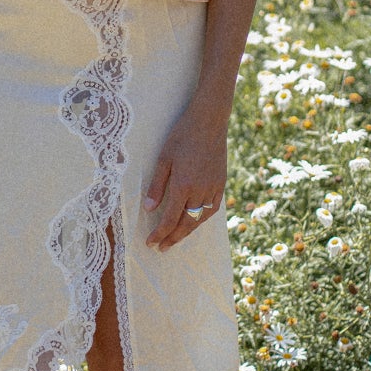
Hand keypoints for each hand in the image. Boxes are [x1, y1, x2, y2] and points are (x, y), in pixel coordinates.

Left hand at [143, 103, 227, 250]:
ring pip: (200, 219)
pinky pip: (212, 208)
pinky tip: (195, 221)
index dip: (159, 234)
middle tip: (161, 248)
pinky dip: (202, 219)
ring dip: (187, 232)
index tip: (150, 243)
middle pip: (186, 224)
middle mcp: (200, 191)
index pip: (169, 219)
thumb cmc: (182, 136)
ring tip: (176, 238)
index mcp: (183, 186)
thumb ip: (157, 186)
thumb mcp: (164, 158)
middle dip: (172, 238)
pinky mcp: (221, 183)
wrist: (209, 122)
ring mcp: (213, 188)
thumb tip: (149, 209)